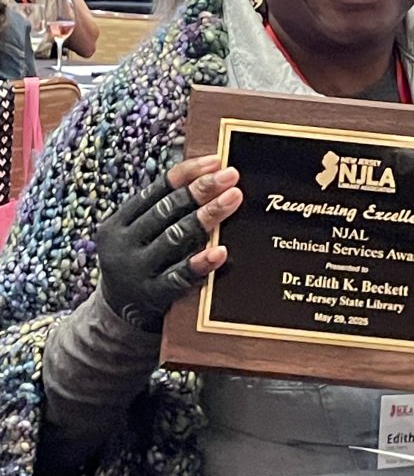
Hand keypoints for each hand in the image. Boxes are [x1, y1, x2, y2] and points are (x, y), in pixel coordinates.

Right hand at [97, 154, 242, 330]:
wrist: (119, 315)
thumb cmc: (141, 261)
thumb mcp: (138, 235)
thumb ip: (161, 210)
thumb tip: (207, 173)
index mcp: (118, 223)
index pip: (155, 190)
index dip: (187, 173)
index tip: (216, 160)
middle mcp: (123, 245)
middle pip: (166, 211)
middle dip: (202, 190)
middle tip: (231, 175)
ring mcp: (137, 272)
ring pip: (175, 238)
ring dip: (207, 216)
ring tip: (234, 198)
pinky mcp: (154, 296)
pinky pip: (181, 277)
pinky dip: (201, 262)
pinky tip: (222, 251)